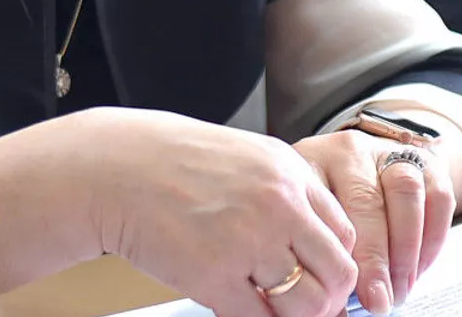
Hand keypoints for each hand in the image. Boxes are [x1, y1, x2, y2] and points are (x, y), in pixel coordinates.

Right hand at [76, 108, 358, 316]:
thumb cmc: (175, 165)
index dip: (336, 266)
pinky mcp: (215, 275)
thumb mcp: (247, 160)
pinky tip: (240, 310)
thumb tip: (314, 245)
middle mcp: (279, 205)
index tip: (323, 281)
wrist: (117, 170)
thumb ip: (285, 197)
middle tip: (306, 309)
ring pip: (306, 304)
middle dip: (327, 300)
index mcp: (289, 173)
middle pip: (337, 272)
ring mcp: (249, 240)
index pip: (344, 233)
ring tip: (273, 312)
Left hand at [293, 131, 457, 314]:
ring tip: (401, 289)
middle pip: (367, 201)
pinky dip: (432, 239)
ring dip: (407, 250)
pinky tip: (418, 268)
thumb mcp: (308, 218)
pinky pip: (438, 197)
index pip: (326, 205)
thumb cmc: (325, 204)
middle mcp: (349, 151)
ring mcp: (389, 152)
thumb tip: (337, 307)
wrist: (362, 164)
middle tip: (381, 299)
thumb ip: (322, 253)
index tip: (346, 293)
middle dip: (378, 258)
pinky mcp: (426, 161)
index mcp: (310, 163)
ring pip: (406, 193)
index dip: (341, 254)